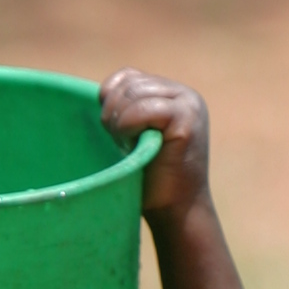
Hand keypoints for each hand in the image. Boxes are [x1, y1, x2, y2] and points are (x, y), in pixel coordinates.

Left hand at [101, 69, 209, 219]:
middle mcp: (185, 95)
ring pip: (134, 93)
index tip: (110, 129)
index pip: (129, 76)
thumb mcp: (136, 136)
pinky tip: (131, 145)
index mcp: (173, 95)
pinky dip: (128, 125)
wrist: (175, 212)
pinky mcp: (186, 119)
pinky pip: (143, 108)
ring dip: (119, 120)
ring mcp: (188, 105)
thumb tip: (100, 92)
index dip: (110, 97)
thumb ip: (127, 109)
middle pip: (130, 83)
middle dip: (113, 111)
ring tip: (126, 145)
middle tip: (118, 142)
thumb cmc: (150, 181)